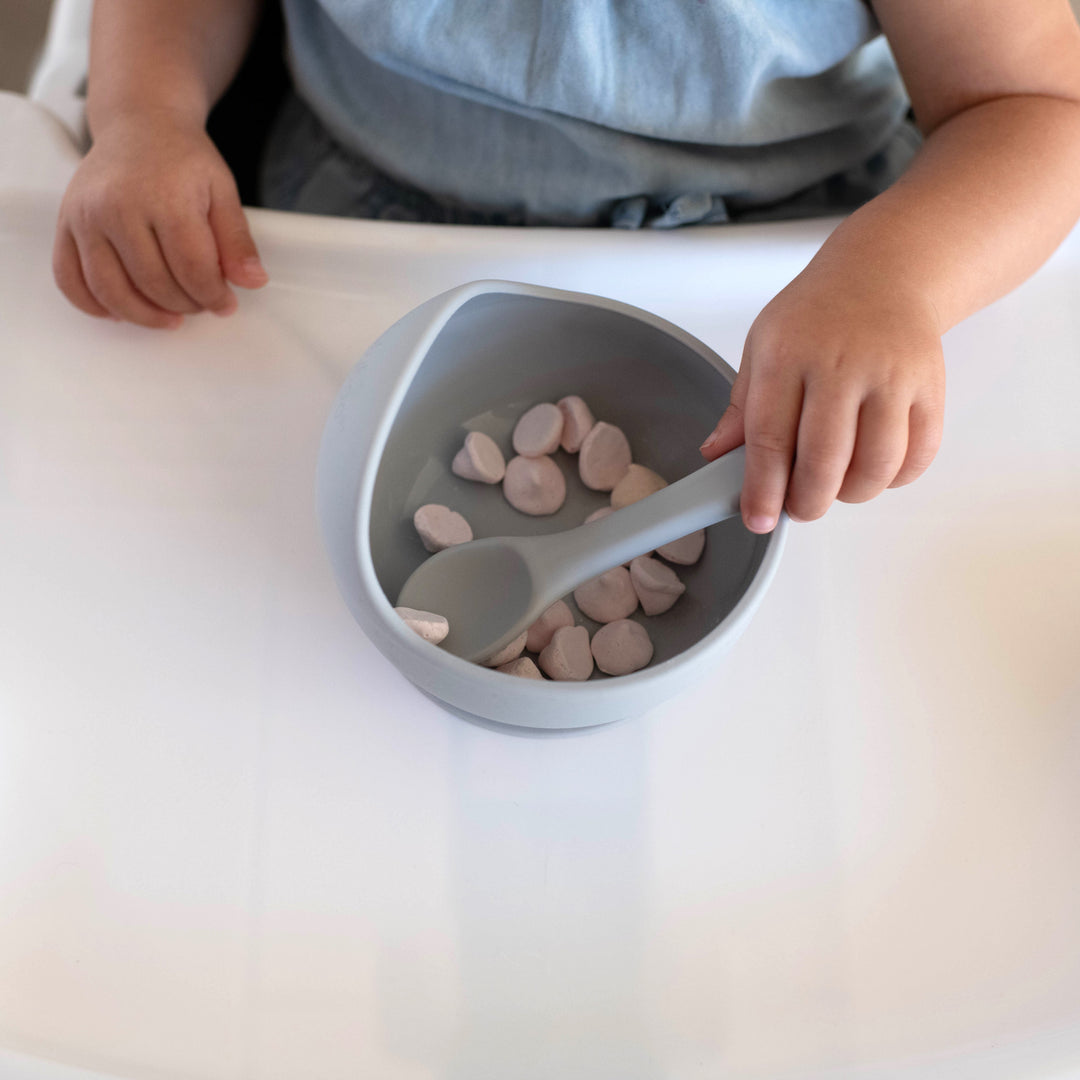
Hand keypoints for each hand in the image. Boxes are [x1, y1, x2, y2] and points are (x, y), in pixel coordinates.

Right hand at [53, 110, 267, 327]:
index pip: (192, 269)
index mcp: (164, 198)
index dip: (213, 297)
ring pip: (110, 290)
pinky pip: (69, 279)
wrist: (138, 124)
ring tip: (168, 316)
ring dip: (144, 315)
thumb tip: (252, 281)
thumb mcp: (223, 191)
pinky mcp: (66, 224)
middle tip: (199, 304)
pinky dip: (93, 305)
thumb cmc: (182, 159)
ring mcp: (86, 217)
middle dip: (184, 305)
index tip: (225, 304)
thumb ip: (237, 240)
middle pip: (154, 284)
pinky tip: (120, 312)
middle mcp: (117, 207)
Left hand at [700, 264, 945, 531]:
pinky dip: (895, 478)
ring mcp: (891, 374)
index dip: (762, 489)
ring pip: (877, 464)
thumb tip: (717, 455)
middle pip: (825, 459)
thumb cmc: (815, 317)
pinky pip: (918, 454)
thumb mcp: (763, 348)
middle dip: (808, 501)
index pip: (769, 436)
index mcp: (788, 354)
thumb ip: (742, 408)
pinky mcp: (930, 386)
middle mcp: (841, 362)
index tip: (757, 518)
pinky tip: (872, 470)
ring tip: (835, 487)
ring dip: (852, 494)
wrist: (881, 275)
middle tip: (799, 508)